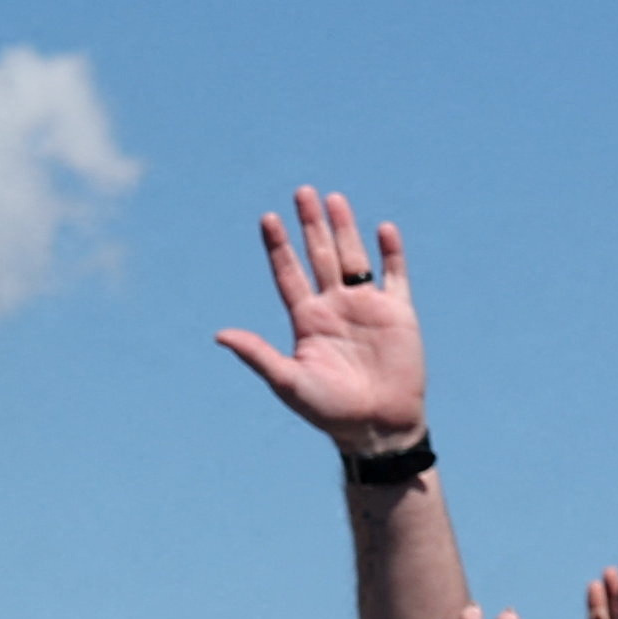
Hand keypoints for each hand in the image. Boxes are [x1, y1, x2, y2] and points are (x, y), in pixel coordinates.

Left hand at [210, 184, 426, 456]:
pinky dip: (391, 253)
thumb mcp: (288, 381)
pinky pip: (394, 276)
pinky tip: (383, 228)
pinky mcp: (398, 314)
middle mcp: (334, 307)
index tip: (267, 218)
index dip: (278, 247)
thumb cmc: (328, 409)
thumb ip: (257, 354)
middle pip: (319, 255)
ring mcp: (366, 307)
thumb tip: (219, 335)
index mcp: (306, 320)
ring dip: (344, 228)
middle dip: (310, 225)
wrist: (376, 426)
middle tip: (302, 192)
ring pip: (353, 258)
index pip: (288, 274)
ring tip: (333, 198)